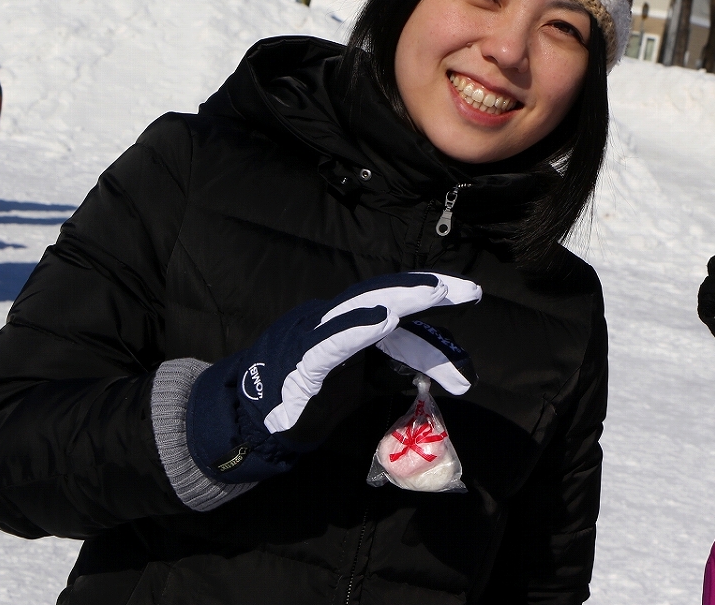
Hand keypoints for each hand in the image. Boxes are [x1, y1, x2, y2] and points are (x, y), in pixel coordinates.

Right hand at [186, 272, 481, 482]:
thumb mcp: (355, 383)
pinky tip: (382, 319)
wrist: (245, 425)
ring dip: (398, 298)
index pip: (393, 306)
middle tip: (468, 292)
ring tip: (434, 291)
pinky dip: (355, 328)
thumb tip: (425, 370)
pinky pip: (329, 343)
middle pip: (382, 295)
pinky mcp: (297, 363)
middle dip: (426, 289)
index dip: (431, 298)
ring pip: (358, 308)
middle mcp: (328, 319)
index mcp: (344, 323)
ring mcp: (310, 336)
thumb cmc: (301, 401)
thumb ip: (386, 372)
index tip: (469, 295)